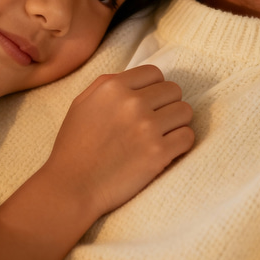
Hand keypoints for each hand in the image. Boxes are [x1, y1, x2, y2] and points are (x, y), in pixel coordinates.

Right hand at [40, 64, 193, 219]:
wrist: (72, 186)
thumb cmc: (74, 145)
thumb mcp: (82, 103)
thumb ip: (107, 84)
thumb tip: (136, 79)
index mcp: (113, 87)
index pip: (154, 72)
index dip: (154, 87)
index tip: (149, 102)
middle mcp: (133, 103)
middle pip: (173, 90)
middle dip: (167, 103)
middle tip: (156, 120)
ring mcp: (147, 128)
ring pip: (185, 111)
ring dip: (177, 122)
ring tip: (163, 134)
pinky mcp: (158, 154)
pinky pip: (188, 137)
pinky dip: (181, 143)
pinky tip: (167, 149)